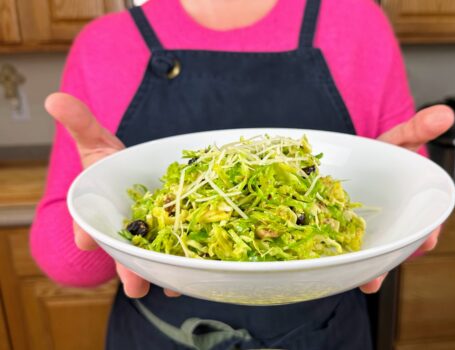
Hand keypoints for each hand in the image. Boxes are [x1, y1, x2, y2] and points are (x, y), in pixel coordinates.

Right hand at [46, 93, 178, 297]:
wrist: (141, 172)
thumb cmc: (111, 163)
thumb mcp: (97, 141)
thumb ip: (80, 123)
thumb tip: (54, 98)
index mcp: (99, 212)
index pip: (88, 227)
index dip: (87, 234)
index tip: (86, 241)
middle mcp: (121, 231)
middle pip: (122, 254)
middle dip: (126, 269)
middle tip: (133, 286)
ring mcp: (145, 239)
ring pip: (149, 262)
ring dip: (158, 276)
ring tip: (167, 290)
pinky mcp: (169, 241)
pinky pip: (175, 258)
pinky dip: (182, 269)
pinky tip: (192, 277)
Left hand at [359, 105, 454, 293]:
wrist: (354, 161)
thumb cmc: (382, 156)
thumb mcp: (400, 139)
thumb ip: (418, 128)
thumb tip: (444, 114)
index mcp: (411, 204)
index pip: (426, 222)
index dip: (429, 232)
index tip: (429, 239)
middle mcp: (393, 222)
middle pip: (398, 245)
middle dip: (395, 258)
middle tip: (389, 273)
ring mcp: (370, 231)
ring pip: (374, 253)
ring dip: (371, 269)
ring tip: (368, 284)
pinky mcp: (345, 232)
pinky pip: (346, 248)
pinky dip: (344, 259)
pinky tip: (337, 268)